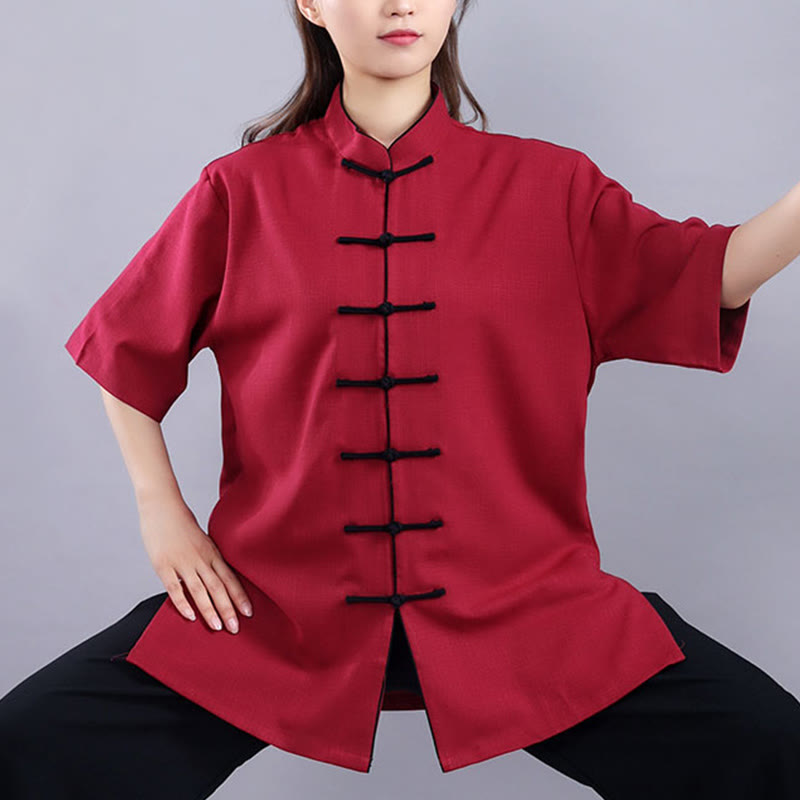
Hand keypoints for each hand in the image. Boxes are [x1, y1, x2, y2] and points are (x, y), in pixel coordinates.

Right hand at [138, 501, 252, 632]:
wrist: (162, 505)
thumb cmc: (182, 523)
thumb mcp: (202, 540)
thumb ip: (209, 558)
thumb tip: (217, 577)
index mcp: (212, 552)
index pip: (230, 578)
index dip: (240, 596)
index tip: (249, 612)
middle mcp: (201, 558)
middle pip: (218, 587)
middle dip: (228, 609)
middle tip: (236, 628)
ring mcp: (182, 562)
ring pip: (200, 590)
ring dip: (210, 610)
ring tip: (218, 627)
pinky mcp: (164, 565)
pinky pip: (175, 587)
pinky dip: (183, 603)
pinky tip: (190, 616)